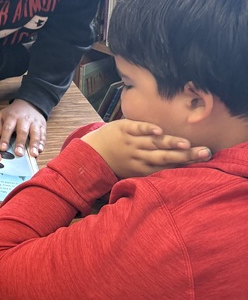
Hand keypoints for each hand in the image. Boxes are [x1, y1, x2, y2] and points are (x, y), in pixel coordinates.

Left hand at [0, 99, 46, 156]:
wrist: (29, 104)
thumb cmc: (13, 113)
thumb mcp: (1, 115)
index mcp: (12, 117)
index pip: (7, 128)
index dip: (5, 138)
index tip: (3, 148)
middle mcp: (24, 120)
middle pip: (22, 131)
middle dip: (20, 143)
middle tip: (19, 153)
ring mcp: (34, 123)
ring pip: (35, 134)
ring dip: (34, 144)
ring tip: (33, 154)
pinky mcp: (42, 126)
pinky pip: (43, 134)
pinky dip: (42, 143)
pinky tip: (40, 150)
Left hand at [79, 118, 211, 178]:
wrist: (93, 152)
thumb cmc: (121, 162)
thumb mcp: (136, 170)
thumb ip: (155, 168)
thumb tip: (180, 167)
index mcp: (144, 169)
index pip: (168, 166)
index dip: (186, 164)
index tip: (204, 160)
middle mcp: (140, 157)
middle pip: (165, 157)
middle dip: (186, 156)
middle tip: (205, 153)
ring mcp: (132, 142)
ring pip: (154, 143)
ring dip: (170, 143)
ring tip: (187, 144)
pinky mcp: (124, 128)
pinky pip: (137, 128)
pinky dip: (148, 129)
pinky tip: (160, 130)